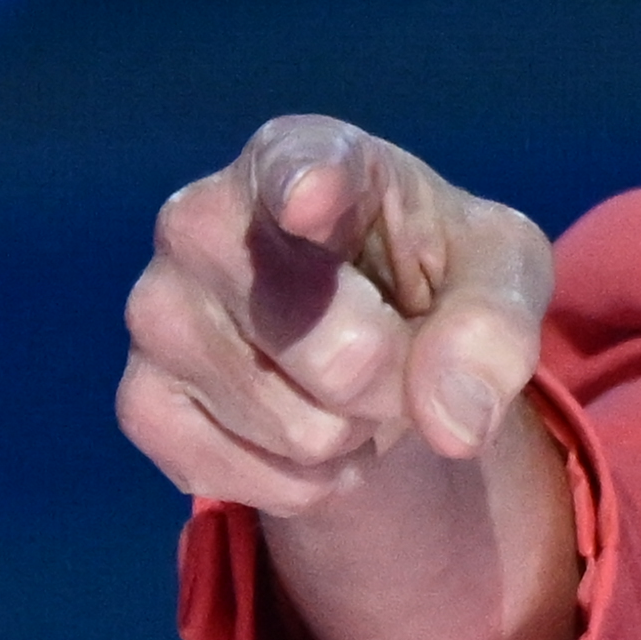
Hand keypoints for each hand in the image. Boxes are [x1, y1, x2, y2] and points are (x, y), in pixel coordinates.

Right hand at [119, 115, 553, 516]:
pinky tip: (304, 427)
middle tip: (396, 352)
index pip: (296, 168)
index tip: (317, 196)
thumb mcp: (501, 273)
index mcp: (303, 157)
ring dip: (352, 435)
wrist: (367, 340)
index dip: (309, 186)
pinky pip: (245, 478)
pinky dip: (303, 482)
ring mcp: (157, 309)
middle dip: (397, 381)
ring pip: (300, 429)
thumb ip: (495, 325)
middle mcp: (203, 219)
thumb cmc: (431, 272)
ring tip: (346, 385)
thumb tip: (452, 423)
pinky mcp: (139, 399)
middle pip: (338, 349)